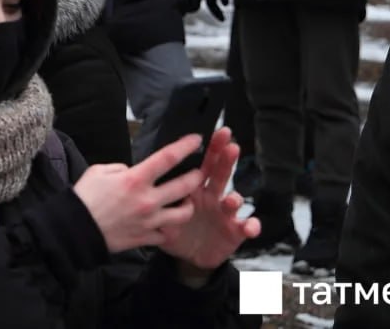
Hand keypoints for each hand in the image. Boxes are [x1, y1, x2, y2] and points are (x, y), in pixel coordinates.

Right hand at [73, 134, 205, 253]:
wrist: (76, 229)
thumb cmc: (85, 197)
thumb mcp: (98, 171)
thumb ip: (120, 168)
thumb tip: (131, 172)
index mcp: (135, 179)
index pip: (168, 158)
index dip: (185, 146)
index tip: (196, 139)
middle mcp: (147, 199)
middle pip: (185, 186)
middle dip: (196, 177)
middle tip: (199, 174)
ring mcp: (149, 221)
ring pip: (183, 214)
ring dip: (188, 206)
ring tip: (186, 202)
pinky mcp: (145, 238)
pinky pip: (166, 234)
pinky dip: (167, 229)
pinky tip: (164, 223)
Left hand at [158, 128, 260, 270]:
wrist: (189, 256)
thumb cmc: (176, 229)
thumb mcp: (162, 214)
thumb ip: (154, 200)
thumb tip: (138, 186)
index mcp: (193, 189)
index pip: (201, 165)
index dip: (209, 149)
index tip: (214, 133)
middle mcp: (211, 197)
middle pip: (219, 174)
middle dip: (226, 159)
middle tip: (231, 145)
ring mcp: (225, 213)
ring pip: (234, 200)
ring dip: (235, 198)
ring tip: (232, 200)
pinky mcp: (235, 231)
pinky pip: (246, 226)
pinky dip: (251, 226)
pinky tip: (250, 227)